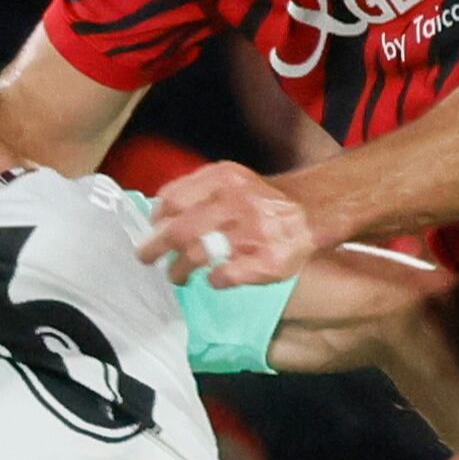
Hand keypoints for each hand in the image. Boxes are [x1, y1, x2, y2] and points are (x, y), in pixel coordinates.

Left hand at [138, 161, 317, 286]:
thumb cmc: (262, 198)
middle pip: (179, 231)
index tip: (152, 230)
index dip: (155, 219)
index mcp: (223, 179)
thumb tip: (157, 213)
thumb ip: (197, 190)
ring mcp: (252, 233)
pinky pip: (224, 276)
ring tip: (176, 276)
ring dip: (179, 270)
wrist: (312, 210)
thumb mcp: (231, 179)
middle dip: (155, 249)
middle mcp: (237, 202)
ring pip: (196, 256)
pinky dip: (213, 280)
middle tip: (146, 258)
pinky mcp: (267, 261)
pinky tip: (213, 279)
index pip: (173, 200)